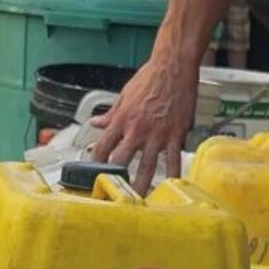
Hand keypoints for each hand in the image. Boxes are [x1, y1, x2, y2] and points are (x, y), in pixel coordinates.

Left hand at [92, 44, 196, 192]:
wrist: (174, 66)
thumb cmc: (151, 76)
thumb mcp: (124, 94)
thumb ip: (110, 113)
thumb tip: (95, 123)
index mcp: (122, 119)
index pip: (102, 147)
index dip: (95, 164)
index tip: (93, 175)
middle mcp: (137, 129)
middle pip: (121, 161)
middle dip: (115, 181)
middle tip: (112, 197)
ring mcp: (157, 133)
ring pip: (147, 166)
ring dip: (141, 185)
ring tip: (138, 201)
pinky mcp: (176, 133)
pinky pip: (174, 159)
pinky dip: (173, 174)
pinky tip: (172, 186)